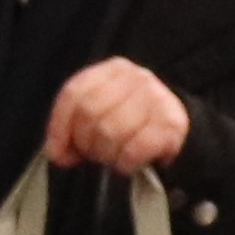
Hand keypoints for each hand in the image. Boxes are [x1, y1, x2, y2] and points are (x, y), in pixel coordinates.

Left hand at [43, 56, 191, 173]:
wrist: (177, 133)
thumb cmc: (132, 125)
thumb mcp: (103, 113)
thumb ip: (75, 123)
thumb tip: (57, 153)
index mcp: (113, 70)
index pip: (74, 93)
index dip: (59, 127)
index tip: (58, 153)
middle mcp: (136, 77)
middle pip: (90, 113)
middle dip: (86, 143)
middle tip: (95, 155)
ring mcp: (156, 98)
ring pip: (110, 132)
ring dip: (107, 154)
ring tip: (114, 158)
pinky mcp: (171, 124)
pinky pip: (134, 149)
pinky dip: (126, 163)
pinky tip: (129, 164)